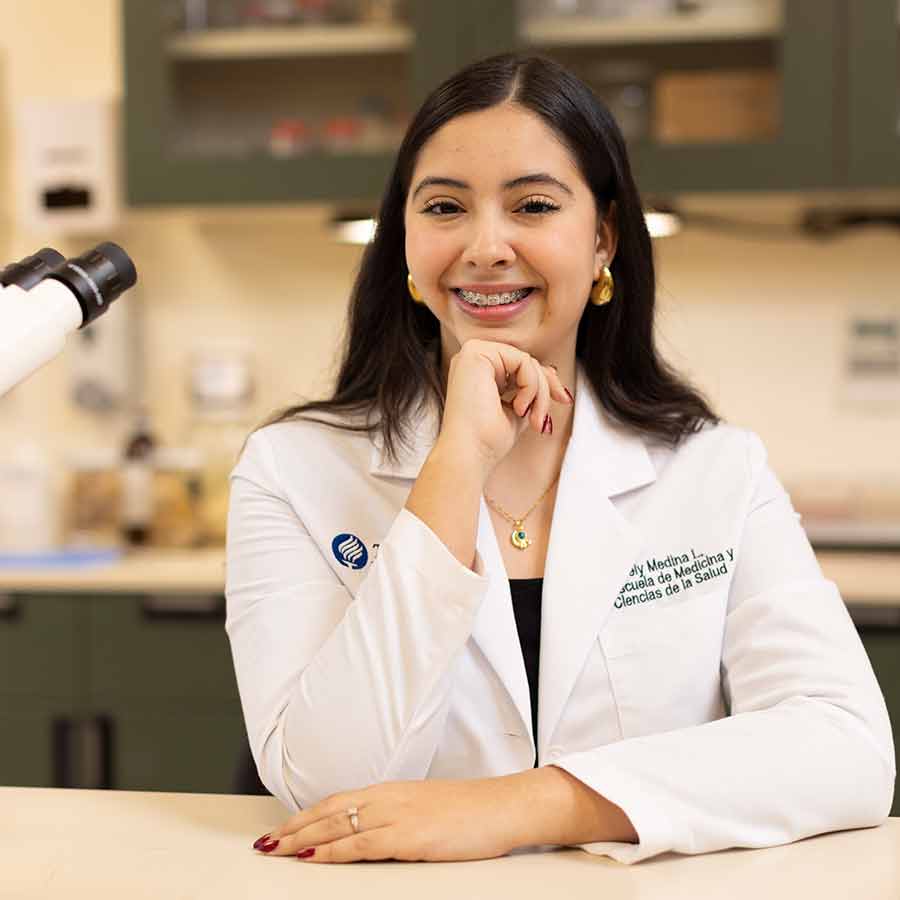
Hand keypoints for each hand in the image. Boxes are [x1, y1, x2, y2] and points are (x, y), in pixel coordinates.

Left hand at [252, 776, 528, 862]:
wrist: (501, 806)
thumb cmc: (470, 810)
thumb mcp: (426, 807)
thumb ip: (397, 815)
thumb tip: (372, 832)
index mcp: (391, 790)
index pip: (337, 801)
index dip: (307, 814)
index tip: (284, 827)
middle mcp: (388, 797)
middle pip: (329, 810)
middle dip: (294, 827)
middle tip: (266, 841)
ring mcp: (397, 815)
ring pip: (337, 825)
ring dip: (302, 839)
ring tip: (275, 850)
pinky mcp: (408, 836)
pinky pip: (360, 843)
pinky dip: (332, 851)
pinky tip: (313, 857)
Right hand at [440, 338, 572, 473]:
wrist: (469, 455)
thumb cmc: (487, 441)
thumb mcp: (518, 409)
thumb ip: (530, 389)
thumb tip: (551, 372)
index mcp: (477, 372)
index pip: (520, 366)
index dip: (546, 382)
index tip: (564, 400)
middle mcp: (472, 360)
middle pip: (525, 361)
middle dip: (545, 389)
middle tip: (542, 418)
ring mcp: (471, 354)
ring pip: (527, 361)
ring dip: (539, 393)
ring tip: (531, 418)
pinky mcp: (475, 353)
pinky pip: (523, 360)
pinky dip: (531, 386)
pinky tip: (519, 408)